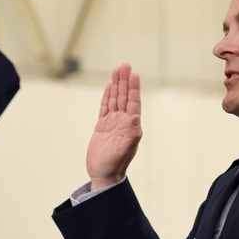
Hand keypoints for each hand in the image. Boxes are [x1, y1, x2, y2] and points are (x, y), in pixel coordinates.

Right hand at [86, 63, 141, 189]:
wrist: (103, 174)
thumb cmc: (115, 163)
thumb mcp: (124, 149)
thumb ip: (131, 134)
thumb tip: (136, 118)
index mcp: (131, 125)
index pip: (133, 102)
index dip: (133, 88)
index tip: (133, 74)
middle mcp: (123, 121)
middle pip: (124, 97)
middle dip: (124, 81)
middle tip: (124, 65)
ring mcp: (112, 123)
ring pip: (114, 99)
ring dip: (116, 85)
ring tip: (117, 70)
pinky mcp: (102, 126)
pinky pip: (104, 107)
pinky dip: (107, 97)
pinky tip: (108, 87)